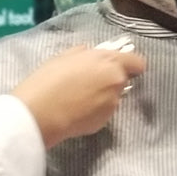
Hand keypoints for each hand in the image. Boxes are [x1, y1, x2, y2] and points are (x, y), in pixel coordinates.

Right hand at [11, 45, 146, 148]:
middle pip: (122, 79)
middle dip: (109, 80)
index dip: (129, 64)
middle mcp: (116, 82)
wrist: (39, 113)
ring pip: (112, 97)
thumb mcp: (64, 57)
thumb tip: (90, 55)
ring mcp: (112, 104)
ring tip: (77, 98)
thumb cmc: (48, 79)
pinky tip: (75, 111)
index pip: (137, 62)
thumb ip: (84, 54)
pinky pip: (103, 112)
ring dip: (101, 96)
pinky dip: (93, 110)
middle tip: (86, 82)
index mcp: (109, 62)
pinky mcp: (104, 122)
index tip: (115, 67)